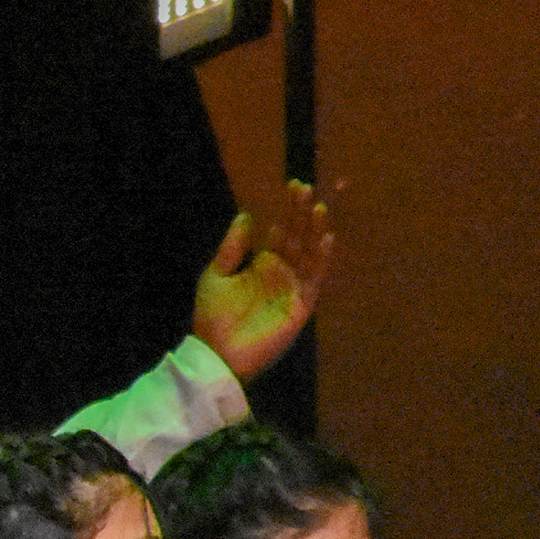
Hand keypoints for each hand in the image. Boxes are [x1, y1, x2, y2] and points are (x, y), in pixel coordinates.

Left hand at [186, 178, 334, 383]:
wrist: (216, 353)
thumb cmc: (214, 316)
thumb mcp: (217, 275)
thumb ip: (232, 247)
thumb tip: (246, 214)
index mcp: (264, 263)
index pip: (281, 230)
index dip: (288, 210)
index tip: (294, 186)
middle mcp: (283, 272)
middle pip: (298, 237)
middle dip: (303, 214)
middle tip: (307, 189)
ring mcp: (294, 287)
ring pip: (310, 254)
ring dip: (315, 232)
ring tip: (318, 208)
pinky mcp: (301, 305)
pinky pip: (315, 279)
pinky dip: (321, 259)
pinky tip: (325, 239)